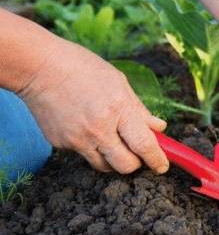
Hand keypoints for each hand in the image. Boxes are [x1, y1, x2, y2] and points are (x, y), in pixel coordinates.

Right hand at [17, 36, 168, 173]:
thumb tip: (159, 128)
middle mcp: (99, 129)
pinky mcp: (62, 144)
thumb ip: (140, 110)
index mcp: (119, 109)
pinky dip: (91, 146)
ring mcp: (78, 139)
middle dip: (136, 164)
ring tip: (113, 139)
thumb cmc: (83, 69)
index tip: (162, 166)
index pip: (144, 145)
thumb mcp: (119, 83)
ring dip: (114, 159)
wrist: (40, 68)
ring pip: (105, 166)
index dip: (157, 159)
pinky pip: (84, 154)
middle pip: (126, 165)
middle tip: (138, 154)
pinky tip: (86, 126)